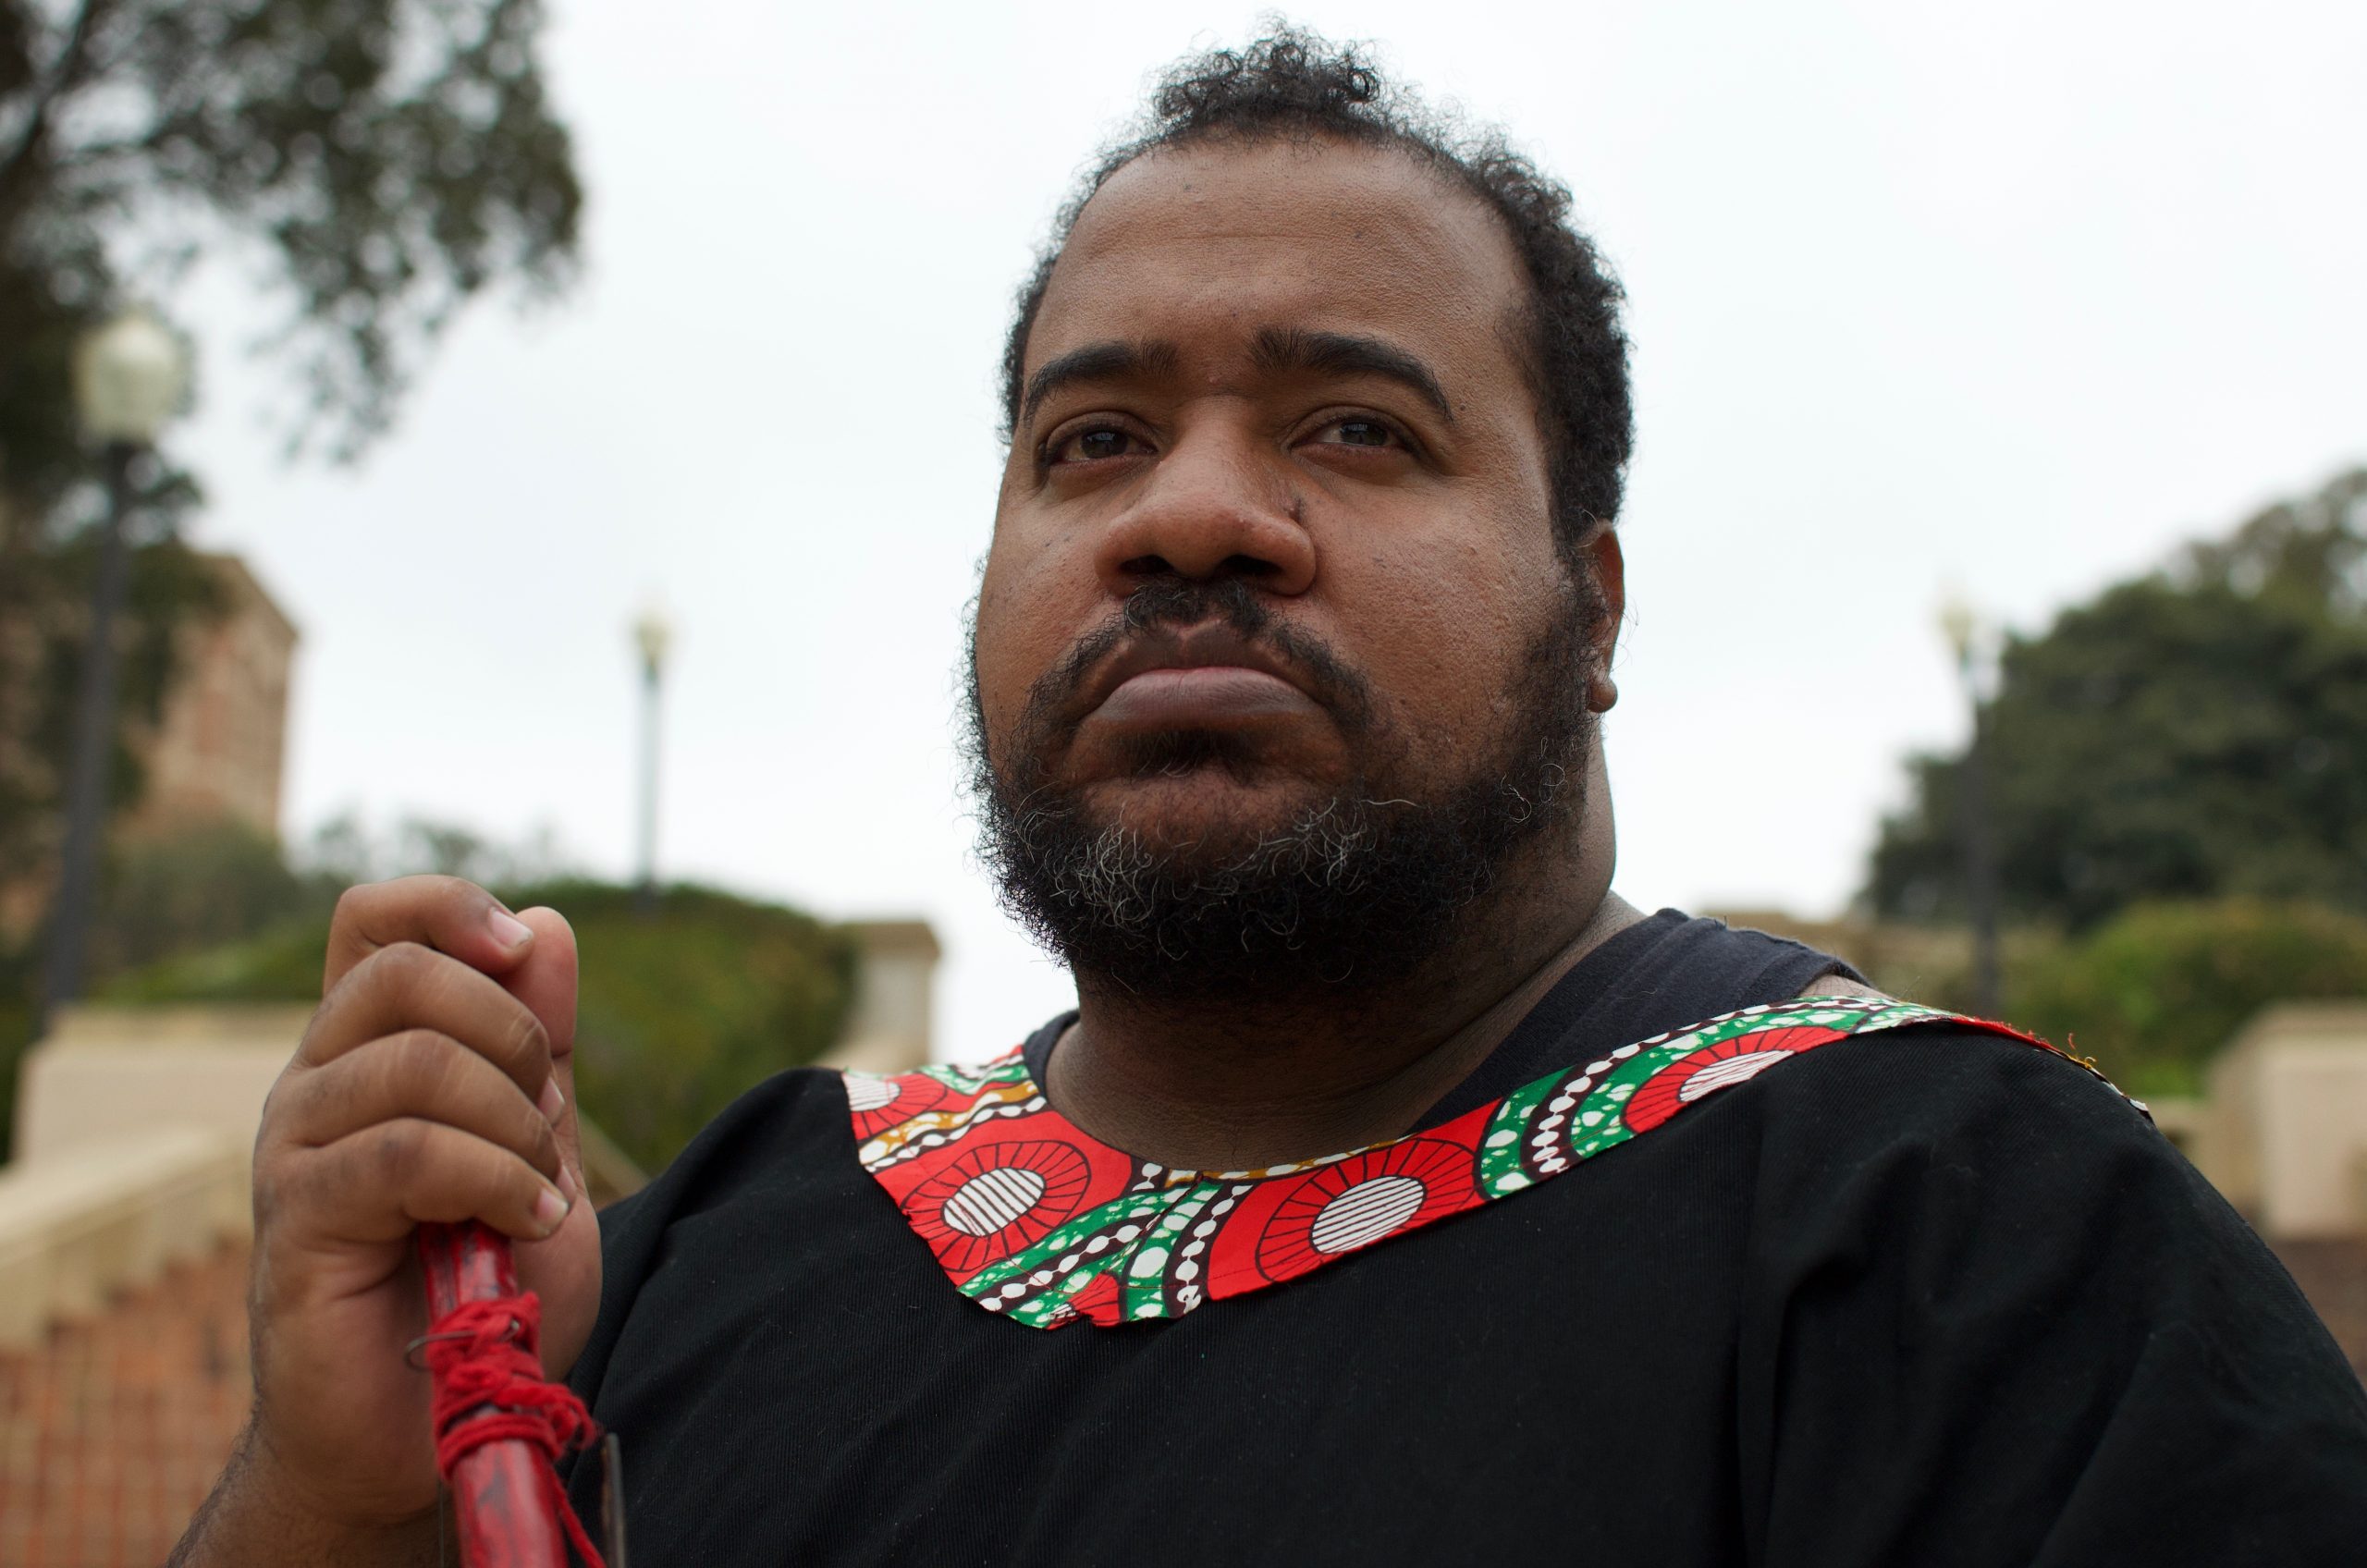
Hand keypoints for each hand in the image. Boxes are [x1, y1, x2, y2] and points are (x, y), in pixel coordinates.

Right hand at [239, 876, 601, 1530]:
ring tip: (537, 1192)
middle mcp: (319, 1082)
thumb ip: (541, 1041)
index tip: (519, 945)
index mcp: (371, 1051)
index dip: (447, 907)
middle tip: (546, 1113)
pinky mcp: (298, 1217)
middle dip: (509, 1028)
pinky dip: (494, 1180)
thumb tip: (546, 924)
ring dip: (510, 1122)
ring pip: (412, 1061)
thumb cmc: (487, 1289)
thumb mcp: (540, 1143)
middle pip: (400, 971)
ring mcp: (297, 1147)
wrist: (436, 1418)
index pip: (373, 921)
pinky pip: (405, 1153)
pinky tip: (525, 1223)